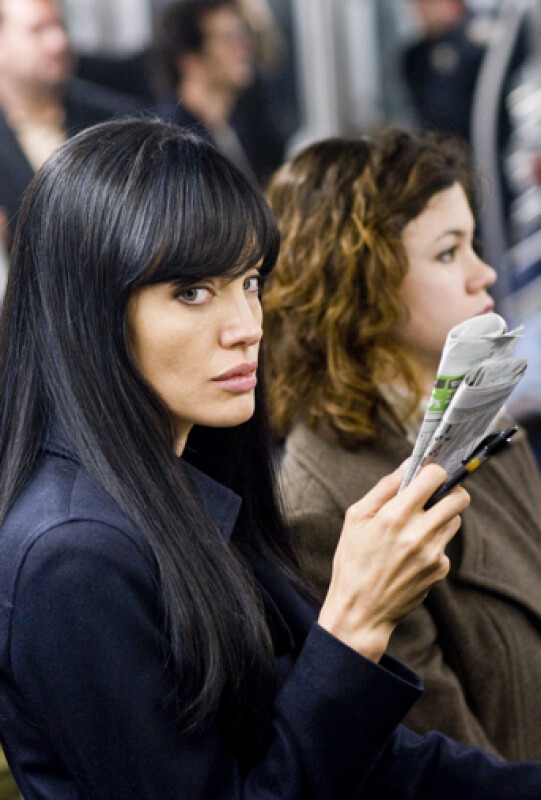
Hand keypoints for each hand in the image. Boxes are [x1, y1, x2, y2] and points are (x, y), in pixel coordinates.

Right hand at [318, 464, 468, 661]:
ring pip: (455, 520)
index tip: (426, 474)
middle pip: (459, 498)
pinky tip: (411, 554)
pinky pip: (445, 545)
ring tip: (416, 526)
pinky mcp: (440, 570)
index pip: (434, 477)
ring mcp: (434, 554)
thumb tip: (407, 465)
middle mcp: (419, 533)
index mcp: (394, 516)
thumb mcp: (355, 519)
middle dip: (448, 491)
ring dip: (441, 516)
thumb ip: (384, 488)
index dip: (432, 470)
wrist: (361, 611)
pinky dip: (433, 543)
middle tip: (433, 496)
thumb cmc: (352, 562)